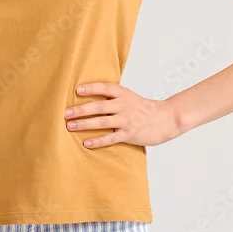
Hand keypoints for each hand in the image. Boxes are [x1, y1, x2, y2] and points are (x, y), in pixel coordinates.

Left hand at [64, 82, 183, 148]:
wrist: (165, 119)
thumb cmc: (142, 108)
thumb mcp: (129, 97)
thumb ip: (112, 96)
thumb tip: (88, 95)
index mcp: (124, 94)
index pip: (105, 88)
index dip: (91, 88)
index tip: (77, 90)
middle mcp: (124, 106)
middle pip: (99, 106)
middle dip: (81, 109)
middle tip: (66, 112)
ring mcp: (126, 120)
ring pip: (102, 122)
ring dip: (84, 124)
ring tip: (70, 126)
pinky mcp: (129, 134)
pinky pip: (110, 138)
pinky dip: (98, 141)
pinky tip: (86, 143)